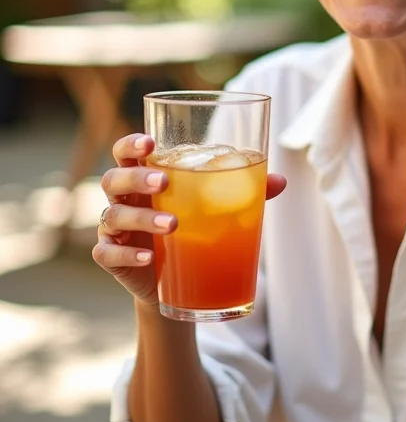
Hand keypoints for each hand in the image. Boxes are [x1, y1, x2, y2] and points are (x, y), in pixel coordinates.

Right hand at [92, 133, 286, 307]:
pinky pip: (108, 254)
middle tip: (164, 182)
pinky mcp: (112, 258)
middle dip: (137, 177)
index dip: (131, 143)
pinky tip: (148, 257)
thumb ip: (244, 188)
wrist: (175, 279)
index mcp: (145, 175)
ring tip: (172, 225)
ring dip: (141, 217)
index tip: (149, 142)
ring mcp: (115, 229)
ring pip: (113, 215)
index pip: (126, 151)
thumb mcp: (215, 205)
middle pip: (115, 178)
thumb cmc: (193, 226)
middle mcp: (125, 197)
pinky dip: (126, 255)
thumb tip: (281, 180)